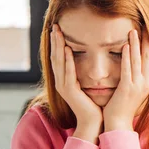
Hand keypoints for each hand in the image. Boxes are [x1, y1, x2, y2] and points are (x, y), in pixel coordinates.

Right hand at [50, 24, 101, 142]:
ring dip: (57, 46)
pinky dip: (67, 61)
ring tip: (57, 32)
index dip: (57, 43)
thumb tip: (92, 60)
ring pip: (59, 63)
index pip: (60, 58)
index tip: (58, 29)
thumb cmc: (95, 105)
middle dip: (54, 41)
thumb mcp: (89, 86)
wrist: (95, 123)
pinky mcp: (70, 92)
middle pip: (55, 57)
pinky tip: (66, 49)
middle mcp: (62, 82)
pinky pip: (68, 73)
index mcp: (66, 80)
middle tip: (54, 25)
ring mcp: (64, 87)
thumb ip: (86, 74)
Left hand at [103, 30, 148, 131]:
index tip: (148, 31)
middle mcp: (147, 82)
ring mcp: (138, 85)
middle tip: (144, 25)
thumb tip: (134, 65)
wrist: (118, 124)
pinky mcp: (128, 88)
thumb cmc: (123, 107)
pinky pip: (128, 69)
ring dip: (136, 44)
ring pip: (139, 60)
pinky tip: (125, 46)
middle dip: (147, 40)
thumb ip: (136, 77)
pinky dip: (127, 56)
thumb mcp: (133, 90)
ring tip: (134, 30)